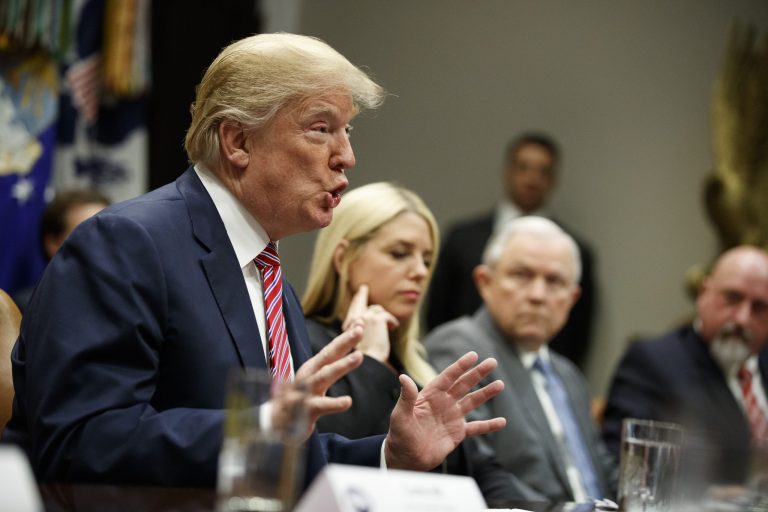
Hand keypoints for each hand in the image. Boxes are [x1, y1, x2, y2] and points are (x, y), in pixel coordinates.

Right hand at [291, 324, 364, 438]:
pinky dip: (334, 404)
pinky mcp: (304, 410)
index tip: (361, 322)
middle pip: (327, 356)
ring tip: (359, 356)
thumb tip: (355, 350)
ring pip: (324, 377)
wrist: (274, 423)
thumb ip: (332, 366)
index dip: (345, 336)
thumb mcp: (315, 380)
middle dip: (344, 342)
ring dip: (341, 365)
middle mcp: (308, 376)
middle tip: (360, 330)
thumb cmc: (299, 399)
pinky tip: (348, 401)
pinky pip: (320, 406)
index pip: (331, 349)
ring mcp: (305, 392)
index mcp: (312, 368)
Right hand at [342, 285, 397, 362]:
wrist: (370, 364)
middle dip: (361, 295)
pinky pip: (386, 316)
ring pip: (376, 310)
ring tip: (389, 325)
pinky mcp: (376, 319)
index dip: (355, 302)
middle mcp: (353, 320)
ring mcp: (364, 318)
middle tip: (363, 288)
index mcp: (348, 328)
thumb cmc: (367, 360)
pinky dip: (391, 321)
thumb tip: (370, 325)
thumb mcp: (360, 346)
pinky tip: (393, 327)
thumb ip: (361, 334)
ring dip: (383, 317)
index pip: (352, 311)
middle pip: (358, 303)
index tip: (357, 295)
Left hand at [384, 351, 505, 470]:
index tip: (473, 355)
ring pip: (472, 402)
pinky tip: (502, 421)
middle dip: (478, 373)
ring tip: (500, 384)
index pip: (448, 377)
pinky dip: (489, 425)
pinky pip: (476, 427)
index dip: (460, 366)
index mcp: (430, 396)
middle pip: (464, 385)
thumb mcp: (400, 415)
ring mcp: (452, 417)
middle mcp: (443, 403)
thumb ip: (406, 397)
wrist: (406, 459)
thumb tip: (403, 377)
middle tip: (492, 362)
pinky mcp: (457, 433)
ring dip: (486, 393)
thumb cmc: (399, 436)